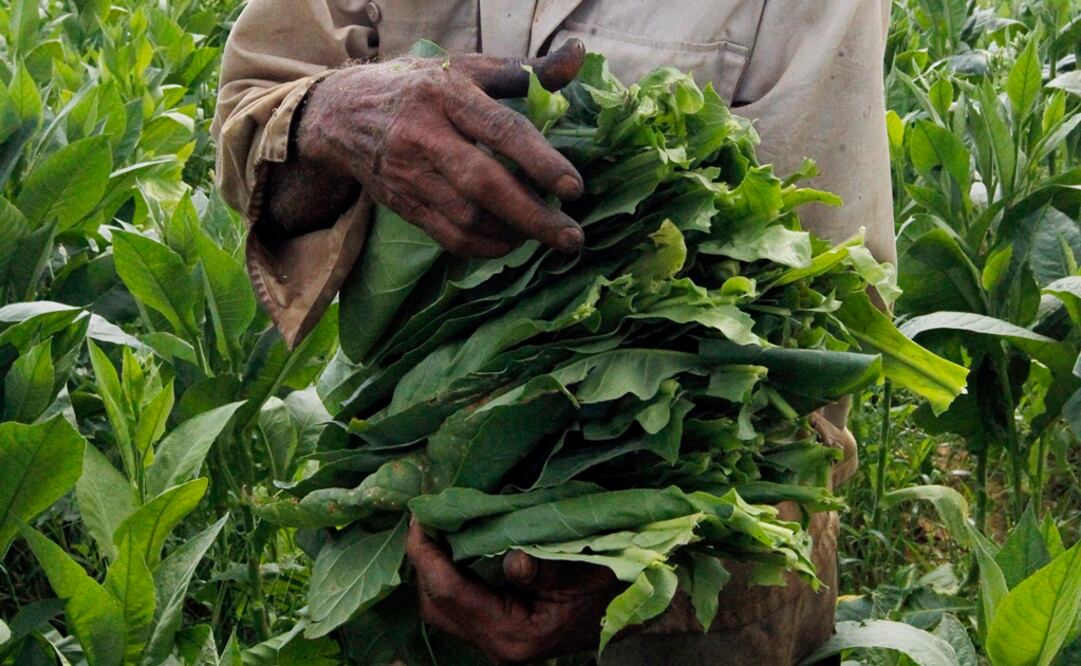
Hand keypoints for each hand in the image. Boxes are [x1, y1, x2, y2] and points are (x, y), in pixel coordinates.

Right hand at [281, 41, 587, 256]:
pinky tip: (512, 242)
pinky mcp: (403, 204)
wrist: (343, 115)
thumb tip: (579, 57)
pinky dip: (485, 246)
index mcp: (446, 95)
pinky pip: (448, 236)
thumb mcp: (467, 68)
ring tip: (549, 235)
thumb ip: (525, 70)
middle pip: (483, 184)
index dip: (540, 161)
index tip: (575, 188)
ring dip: (513, 233)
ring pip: (467, 217)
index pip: (499, 130)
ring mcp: (410, 175)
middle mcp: (425, 136)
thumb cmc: (419, 87)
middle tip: (572, 237)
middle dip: (533, 215)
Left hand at [406, 521, 621, 663]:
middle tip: (423, 518)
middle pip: (436, 604)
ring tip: (434, 530)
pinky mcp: (496, 631)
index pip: (451, 592)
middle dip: (422, 561)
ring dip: (432, 570)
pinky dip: (447, 576)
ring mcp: (494, 641)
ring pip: (441, 608)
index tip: (420, 517)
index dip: (428, 554)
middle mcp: (497, 644)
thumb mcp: (582, 574)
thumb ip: (544, 570)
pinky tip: (452, 549)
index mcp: (513, 633)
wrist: (624, 615)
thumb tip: (512, 560)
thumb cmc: (607, 591)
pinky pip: (456, 606)